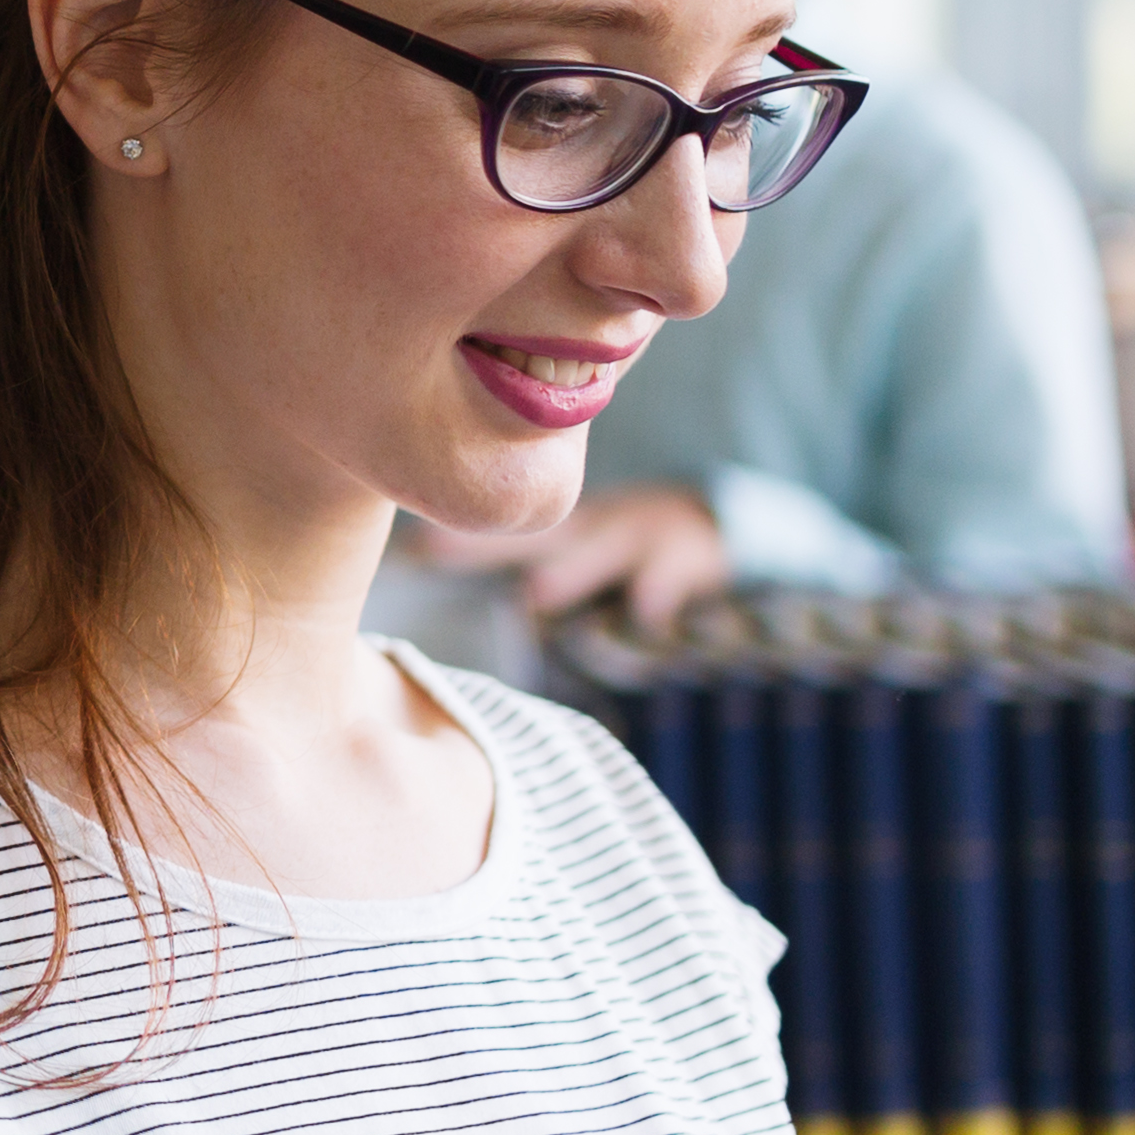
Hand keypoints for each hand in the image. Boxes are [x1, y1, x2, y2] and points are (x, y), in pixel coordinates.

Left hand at [415, 483, 733, 626]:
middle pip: (535, 535)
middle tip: (433, 551)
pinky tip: (647, 613)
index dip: (459, 541)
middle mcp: (594, 526)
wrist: (726, 521)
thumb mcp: (582, 539)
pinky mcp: (690, 556)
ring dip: (571, 571)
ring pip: (600, 552)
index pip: (505, 533)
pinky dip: (660, 593)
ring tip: (535, 593)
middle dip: (486, 547)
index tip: (408, 547)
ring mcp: (641, 537)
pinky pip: (672, 577)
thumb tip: (445, 572)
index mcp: (566, 528)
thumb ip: (525, 553)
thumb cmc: (635, 539)